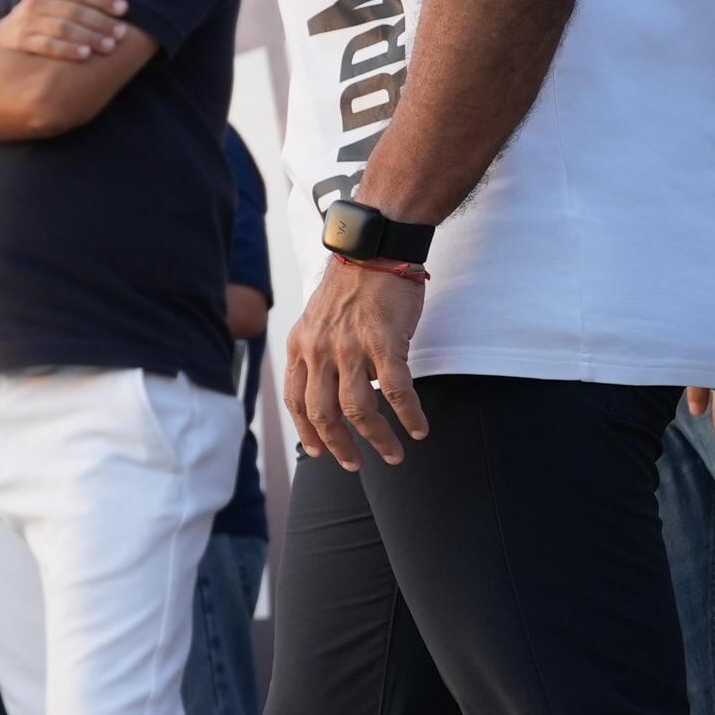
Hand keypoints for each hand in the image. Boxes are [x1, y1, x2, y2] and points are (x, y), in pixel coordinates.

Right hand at [0, 0, 132, 63]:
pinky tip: (85, 56)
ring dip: (88, 37)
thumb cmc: (37, 12)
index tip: (124, 9)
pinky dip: (67, 50)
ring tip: (109, 46)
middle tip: (122, 33)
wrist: (2, 38)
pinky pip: (47, 45)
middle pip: (74, 10)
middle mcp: (36, 2)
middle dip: (100, 22)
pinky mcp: (22, 41)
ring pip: (63, 28)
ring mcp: (27, 21)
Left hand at [282, 257, 431, 467]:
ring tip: (393, 454)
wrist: (375, 249)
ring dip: (377, 439)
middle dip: (340, 447)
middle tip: (355, 465)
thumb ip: (317, 353)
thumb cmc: (352, 286)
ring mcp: (351, 348)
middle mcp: (320, 351)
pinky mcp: (384, 342)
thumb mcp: (317, 320)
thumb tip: (327, 390)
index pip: (295, 401)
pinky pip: (395, 390)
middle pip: (323, 414)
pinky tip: (418, 429)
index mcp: (300, 346)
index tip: (319, 452)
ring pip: (358, 409)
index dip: (307, 431)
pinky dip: (408, 414)